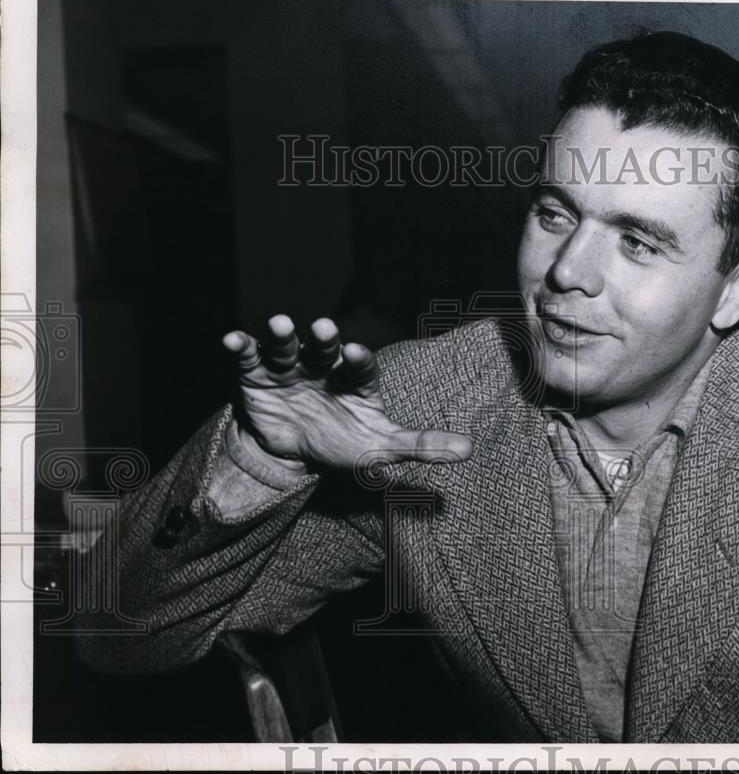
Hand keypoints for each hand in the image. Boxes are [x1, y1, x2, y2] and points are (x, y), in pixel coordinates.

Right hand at [221, 315, 473, 469]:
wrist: (293, 450)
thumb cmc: (343, 440)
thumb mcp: (380, 447)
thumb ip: (421, 445)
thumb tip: (469, 450)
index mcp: (354, 379)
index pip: (360, 366)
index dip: (358, 360)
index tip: (357, 354)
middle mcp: (323, 366)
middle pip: (324, 348)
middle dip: (323, 339)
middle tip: (322, 328)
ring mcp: (289, 367)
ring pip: (286, 346)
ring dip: (282, 335)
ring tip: (279, 325)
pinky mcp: (256, 375)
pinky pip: (248, 357)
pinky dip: (240, 347)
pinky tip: (232, 340)